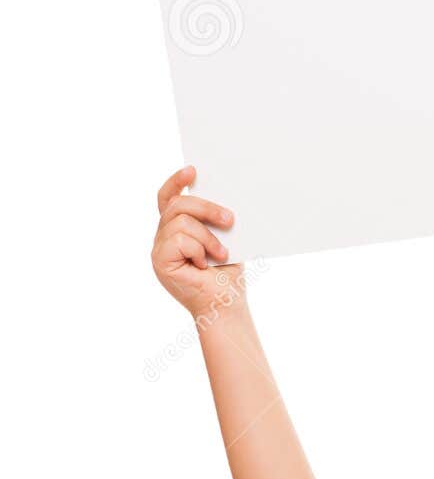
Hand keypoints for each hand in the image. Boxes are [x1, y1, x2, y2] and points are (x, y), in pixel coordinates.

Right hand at [151, 165, 240, 316]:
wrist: (226, 307)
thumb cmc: (226, 278)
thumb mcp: (224, 241)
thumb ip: (213, 221)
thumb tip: (220, 197)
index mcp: (177, 231)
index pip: (168, 199)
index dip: (176, 182)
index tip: (192, 171)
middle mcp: (163, 238)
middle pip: (177, 205)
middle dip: (206, 207)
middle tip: (230, 220)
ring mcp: (159, 249)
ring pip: (180, 220)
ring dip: (207, 237)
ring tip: (221, 255)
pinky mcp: (160, 261)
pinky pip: (179, 238)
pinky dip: (198, 249)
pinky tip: (203, 265)